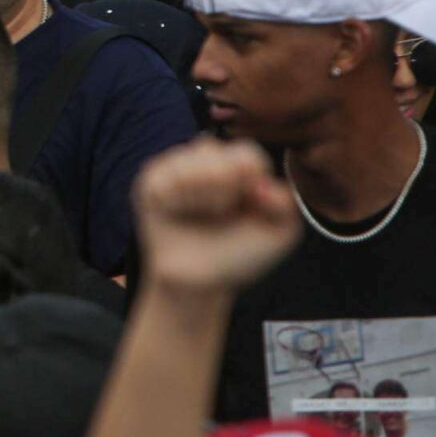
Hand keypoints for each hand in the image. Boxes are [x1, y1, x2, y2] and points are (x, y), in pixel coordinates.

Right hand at [132, 138, 299, 293]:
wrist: (201, 282)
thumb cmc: (238, 255)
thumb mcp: (279, 233)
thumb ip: (285, 203)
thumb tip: (259, 184)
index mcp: (239, 167)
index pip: (247, 154)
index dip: (250, 183)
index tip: (248, 209)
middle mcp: (206, 160)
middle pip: (215, 153)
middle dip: (224, 190)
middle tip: (220, 214)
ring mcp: (176, 168)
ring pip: (189, 164)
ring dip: (199, 196)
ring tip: (198, 214)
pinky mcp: (149, 182)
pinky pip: (163, 177)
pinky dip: (174, 199)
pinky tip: (176, 212)